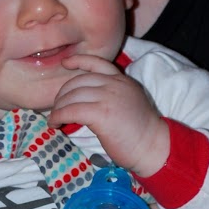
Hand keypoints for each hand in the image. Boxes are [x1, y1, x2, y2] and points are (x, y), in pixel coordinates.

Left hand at [49, 54, 168, 174]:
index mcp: (122, 81)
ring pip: (72, 96)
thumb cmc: (141, 133)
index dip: (78, 61)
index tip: (65, 64)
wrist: (153, 147)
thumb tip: (86, 101)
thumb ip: (111, 95)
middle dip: (63, 94)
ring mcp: (108, 97)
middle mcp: (115, 84)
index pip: (97, 63)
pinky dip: (58, 117)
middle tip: (58, 107)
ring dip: (58, 107)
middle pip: (78, 81)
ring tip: (55, 119)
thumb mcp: (129, 103)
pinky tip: (55, 124)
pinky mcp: (101, 113)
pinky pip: (71, 111)